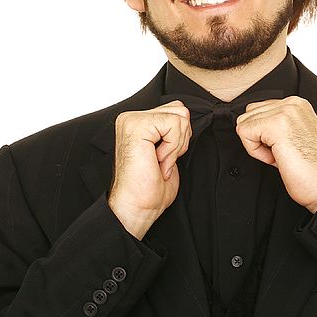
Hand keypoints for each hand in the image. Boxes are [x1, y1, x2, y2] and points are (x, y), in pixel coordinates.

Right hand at [108, 100, 191, 238]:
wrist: (137, 206)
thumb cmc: (150, 186)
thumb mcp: (167, 150)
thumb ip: (172, 129)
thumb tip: (185, 116)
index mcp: (138, 122)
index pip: (177, 110)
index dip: (180, 137)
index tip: (164, 158)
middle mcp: (131, 118)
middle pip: (181, 110)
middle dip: (181, 139)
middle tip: (163, 159)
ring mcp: (132, 120)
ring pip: (180, 116)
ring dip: (176, 145)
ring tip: (159, 160)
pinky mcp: (136, 126)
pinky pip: (174, 125)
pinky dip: (172, 148)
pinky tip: (157, 160)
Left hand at [235, 96, 316, 212]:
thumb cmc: (311, 167)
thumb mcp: (292, 135)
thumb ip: (275, 123)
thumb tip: (250, 124)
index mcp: (297, 104)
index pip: (258, 109)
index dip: (263, 134)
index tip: (283, 147)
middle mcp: (292, 103)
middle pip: (249, 114)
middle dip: (259, 137)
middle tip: (281, 152)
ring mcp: (285, 111)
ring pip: (244, 123)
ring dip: (257, 145)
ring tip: (280, 154)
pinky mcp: (276, 124)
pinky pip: (244, 132)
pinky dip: (255, 151)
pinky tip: (276, 157)